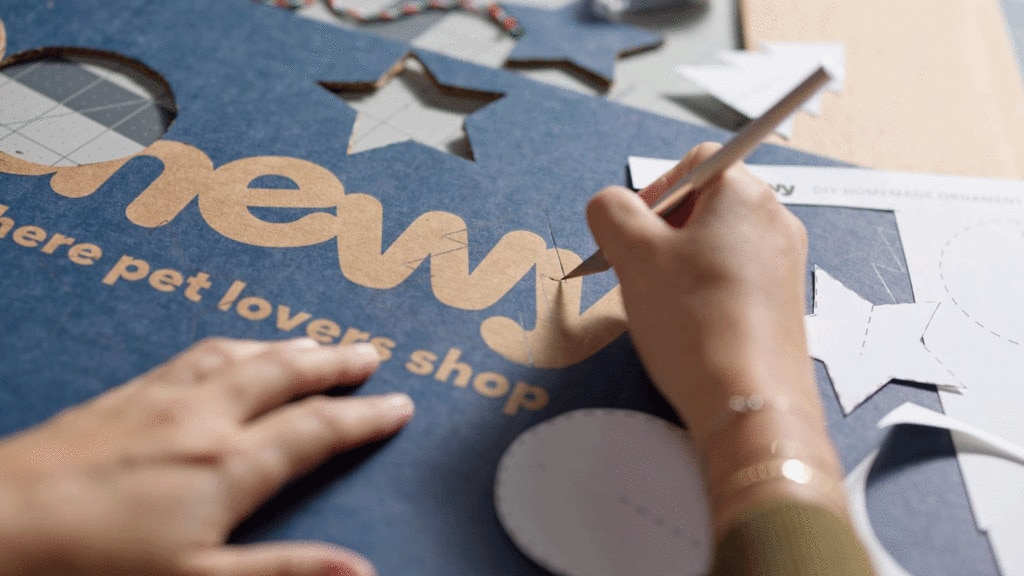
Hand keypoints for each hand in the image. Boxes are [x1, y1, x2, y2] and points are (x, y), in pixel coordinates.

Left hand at [0, 338, 412, 575]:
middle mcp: (203, 417)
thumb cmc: (89, 566)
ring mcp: (159, 400)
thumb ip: (285, 571)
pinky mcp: (119, 397)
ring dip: (284, 346)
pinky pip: (190, 356)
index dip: (365, 416)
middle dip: (333, 363)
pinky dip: (228, 347)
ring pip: (240, 357)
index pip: (318, 429)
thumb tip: (360, 572)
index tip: (398, 404)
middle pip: (286, 375)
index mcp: (231, 464)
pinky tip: (223, 351)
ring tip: (309, 342)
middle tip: (368, 352)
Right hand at [587, 143, 844, 533]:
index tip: (634, 234)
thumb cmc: (694, 321)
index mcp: (744, 194)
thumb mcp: (634, 255)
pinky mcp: (784, 302)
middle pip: (706, 203)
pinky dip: (705, 290)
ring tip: (663, 303)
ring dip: (680, 264)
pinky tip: (689, 324)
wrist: (748, 402)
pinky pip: (735, 277)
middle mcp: (775, 220)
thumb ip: (611, 212)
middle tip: (640, 271)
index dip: (654, 191)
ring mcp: (785, 263)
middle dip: (664, 232)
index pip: (694, 163)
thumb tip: (610, 205)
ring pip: (717, 243)